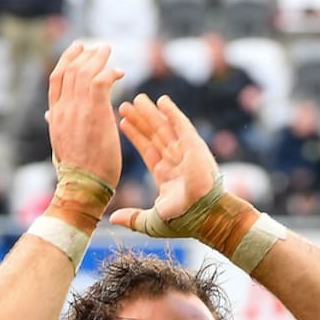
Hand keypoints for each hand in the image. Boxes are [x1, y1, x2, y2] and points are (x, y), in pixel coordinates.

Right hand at [46, 42, 125, 190]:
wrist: (82, 187)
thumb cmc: (77, 172)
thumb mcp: (60, 144)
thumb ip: (57, 124)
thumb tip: (49, 115)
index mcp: (55, 115)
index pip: (56, 78)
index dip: (67, 59)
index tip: (78, 49)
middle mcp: (63, 109)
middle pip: (70, 69)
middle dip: (86, 54)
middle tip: (100, 47)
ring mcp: (77, 110)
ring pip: (84, 71)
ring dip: (98, 58)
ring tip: (109, 52)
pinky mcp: (95, 113)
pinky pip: (100, 81)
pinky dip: (109, 72)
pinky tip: (119, 73)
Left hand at [113, 95, 220, 228]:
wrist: (206, 216)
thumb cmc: (184, 221)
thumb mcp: (151, 221)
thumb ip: (133, 218)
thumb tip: (112, 218)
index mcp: (166, 175)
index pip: (147, 150)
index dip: (136, 136)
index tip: (123, 122)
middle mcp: (175, 161)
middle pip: (153, 135)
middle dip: (140, 120)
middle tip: (125, 104)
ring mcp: (186, 152)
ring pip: (164, 127)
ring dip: (151, 113)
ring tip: (137, 98)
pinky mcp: (195, 145)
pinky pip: (181, 124)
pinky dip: (172, 112)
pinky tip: (161, 100)